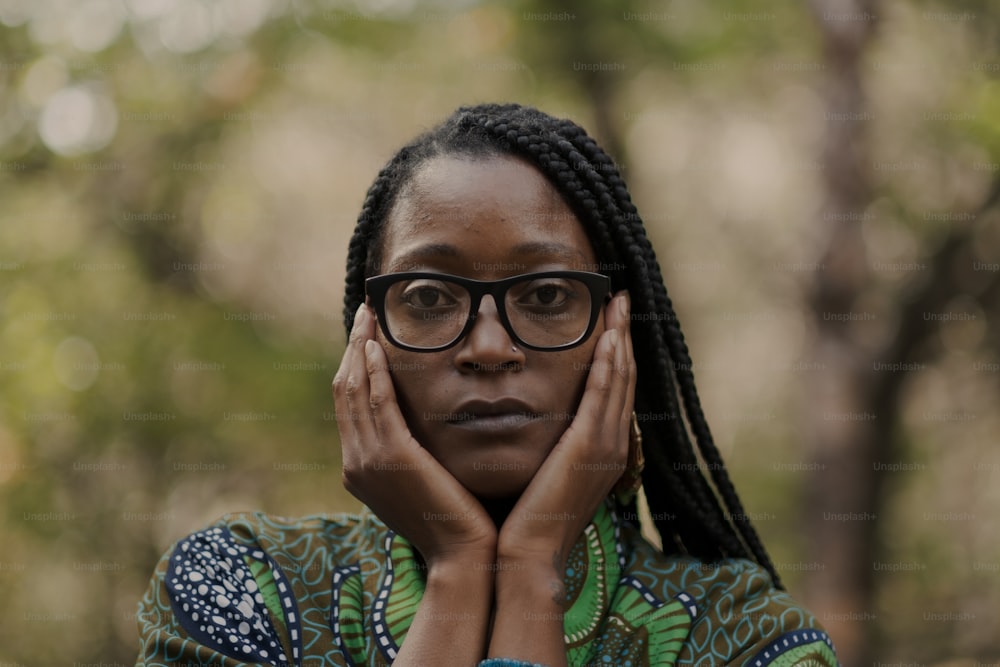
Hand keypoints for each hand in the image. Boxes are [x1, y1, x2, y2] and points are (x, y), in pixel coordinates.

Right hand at [332, 304, 496, 566]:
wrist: (463, 555)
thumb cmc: (457, 519)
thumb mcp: (424, 480)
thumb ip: (413, 451)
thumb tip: (422, 423)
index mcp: (360, 467)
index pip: (349, 404)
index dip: (354, 364)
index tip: (365, 333)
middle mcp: (355, 462)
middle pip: (344, 390)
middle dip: (352, 346)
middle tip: (364, 312)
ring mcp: (368, 460)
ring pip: (354, 390)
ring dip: (360, 348)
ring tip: (369, 316)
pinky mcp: (391, 457)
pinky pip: (376, 403)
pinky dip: (373, 372)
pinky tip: (377, 347)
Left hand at [496, 291, 635, 572]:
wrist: (526, 553)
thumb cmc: (524, 518)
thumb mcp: (542, 471)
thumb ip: (546, 442)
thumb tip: (531, 416)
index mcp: (602, 451)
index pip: (615, 390)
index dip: (617, 353)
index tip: (612, 320)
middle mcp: (611, 445)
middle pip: (625, 377)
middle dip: (624, 335)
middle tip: (622, 299)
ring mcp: (605, 445)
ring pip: (620, 379)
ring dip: (620, 338)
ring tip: (619, 304)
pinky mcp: (590, 446)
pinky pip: (604, 393)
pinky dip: (610, 362)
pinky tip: (608, 335)